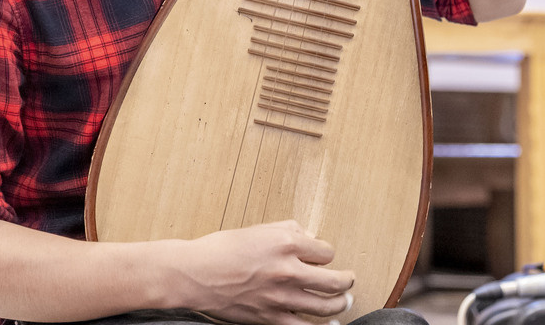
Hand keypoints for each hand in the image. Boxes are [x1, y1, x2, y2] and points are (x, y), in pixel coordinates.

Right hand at [169, 220, 354, 324]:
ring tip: (345, 301)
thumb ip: (287, 230)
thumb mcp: (258, 229)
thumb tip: (307, 236)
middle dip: (347, 281)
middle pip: (334, 279)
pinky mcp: (270, 317)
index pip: (326, 251)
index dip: (326, 254)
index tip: (323, 256)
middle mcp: (288, 269)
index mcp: (287, 243)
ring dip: (341, 304)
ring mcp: (281, 296)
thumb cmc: (221, 249)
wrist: (195, 274)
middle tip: (349, 280)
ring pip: (326, 305)